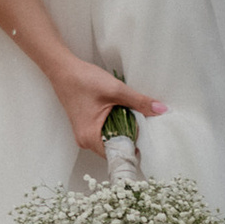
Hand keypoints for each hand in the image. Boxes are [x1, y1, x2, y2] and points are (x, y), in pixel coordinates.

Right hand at [50, 56, 164, 150]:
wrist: (63, 69)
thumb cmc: (83, 80)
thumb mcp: (115, 90)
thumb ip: (139, 102)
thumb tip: (160, 110)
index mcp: (90, 138)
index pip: (119, 154)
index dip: (135, 146)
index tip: (147, 137)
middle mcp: (85, 141)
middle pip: (116, 148)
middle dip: (131, 137)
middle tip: (142, 122)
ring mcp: (84, 135)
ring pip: (112, 140)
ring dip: (124, 130)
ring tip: (132, 116)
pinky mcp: (86, 127)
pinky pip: (106, 133)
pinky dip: (116, 126)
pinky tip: (120, 113)